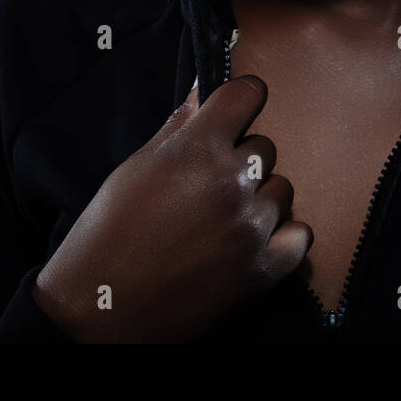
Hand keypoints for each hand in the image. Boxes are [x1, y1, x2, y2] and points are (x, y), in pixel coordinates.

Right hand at [31, 74, 311, 341]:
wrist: (102, 310)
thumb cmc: (107, 234)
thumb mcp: (135, 167)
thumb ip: (178, 126)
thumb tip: (203, 89)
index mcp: (199, 149)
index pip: (248, 94)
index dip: (242, 99)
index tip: (235, 110)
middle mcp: (233, 183)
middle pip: (264, 147)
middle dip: (239, 160)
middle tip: (206, 185)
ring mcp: (252, 227)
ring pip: (280, 190)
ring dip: (257, 199)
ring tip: (220, 220)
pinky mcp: (264, 270)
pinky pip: (299, 235)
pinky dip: (281, 236)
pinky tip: (253, 242)